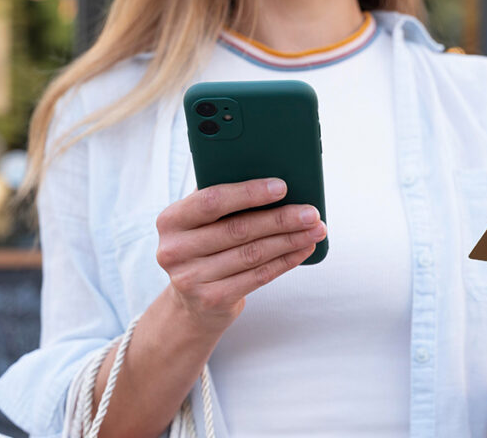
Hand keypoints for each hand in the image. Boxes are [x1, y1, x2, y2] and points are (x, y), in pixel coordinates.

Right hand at [154, 178, 325, 332]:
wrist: (192, 304)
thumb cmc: (205, 248)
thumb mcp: (200, 223)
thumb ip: (223, 201)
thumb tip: (274, 182)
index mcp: (171, 220)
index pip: (211, 201)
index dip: (248, 193)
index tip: (282, 187)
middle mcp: (174, 250)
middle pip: (238, 229)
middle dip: (281, 219)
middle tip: (311, 212)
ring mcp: (191, 278)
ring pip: (253, 254)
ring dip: (290, 240)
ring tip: (315, 230)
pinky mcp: (212, 300)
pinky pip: (258, 276)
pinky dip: (286, 261)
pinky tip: (303, 249)